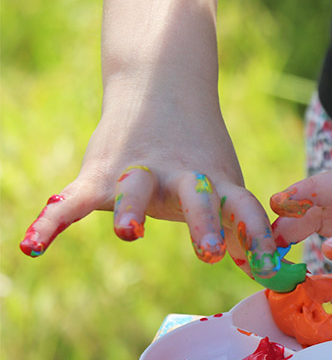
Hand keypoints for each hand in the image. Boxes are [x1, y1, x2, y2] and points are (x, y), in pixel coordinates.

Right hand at [19, 80, 278, 281]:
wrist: (161, 86)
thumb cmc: (201, 153)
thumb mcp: (224, 183)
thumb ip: (238, 227)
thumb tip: (267, 273)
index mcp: (218, 181)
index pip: (244, 207)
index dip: (258, 236)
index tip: (270, 269)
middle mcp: (183, 175)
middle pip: (196, 196)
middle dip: (203, 223)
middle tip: (210, 252)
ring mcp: (141, 172)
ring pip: (135, 189)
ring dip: (131, 210)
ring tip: (130, 234)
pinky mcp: (101, 173)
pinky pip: (72, 200)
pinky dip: (51, 222)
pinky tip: (32, 246)